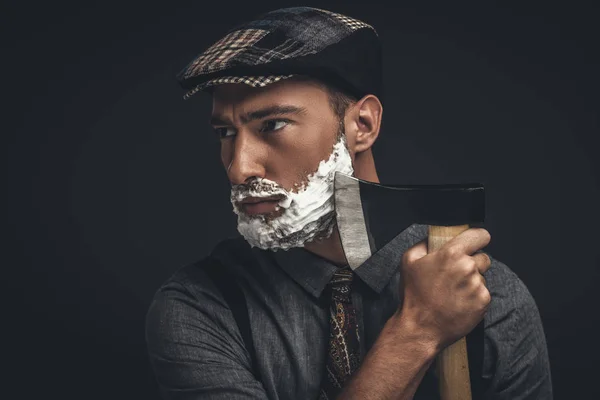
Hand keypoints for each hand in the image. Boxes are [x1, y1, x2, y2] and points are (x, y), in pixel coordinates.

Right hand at [397, 228, 491, 350]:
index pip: (480, 235)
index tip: (474, 242)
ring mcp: (477, 285)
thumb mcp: (409, 261)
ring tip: (452, 292)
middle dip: (471, 263)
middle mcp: (467, 267)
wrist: (420, 327)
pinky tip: (458, 302)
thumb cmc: (414, 295)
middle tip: (454, 275)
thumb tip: (435, 237)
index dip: (477, 238)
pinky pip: (483, 293)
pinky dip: (474, 297)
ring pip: (481, 277)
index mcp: (451, 254)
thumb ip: (424, 243)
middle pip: (482, 257)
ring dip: (471, 281)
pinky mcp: (483, 302)